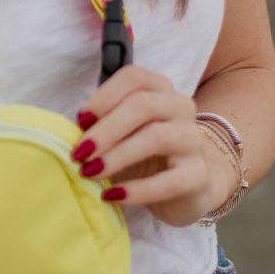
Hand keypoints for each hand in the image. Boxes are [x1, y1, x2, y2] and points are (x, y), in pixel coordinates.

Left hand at [71, 66, 236, 227]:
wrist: (188, 183)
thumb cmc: (143, 150)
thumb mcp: (122, 130)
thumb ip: (101, 123)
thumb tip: (75, 130)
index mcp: (159, 88)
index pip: (134, 78)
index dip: (104, 97)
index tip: (80, 121)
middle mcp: (180, 107)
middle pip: (143, 106)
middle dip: (105, 130)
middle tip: (78, 153)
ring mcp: (193, 139)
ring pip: (157, 138)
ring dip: (116, 156)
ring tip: (89, 173)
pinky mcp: (199, 174)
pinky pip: (171, 181)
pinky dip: (138, 189)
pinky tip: (113, 196)